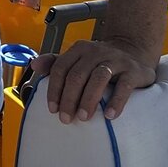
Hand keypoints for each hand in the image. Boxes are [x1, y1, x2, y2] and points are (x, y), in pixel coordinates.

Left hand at [30, 39, 156, 122]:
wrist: (133, 50)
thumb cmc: (99, 60)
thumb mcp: (77, 58)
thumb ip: (55, 62)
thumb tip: (34, 65)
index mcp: (78, 49)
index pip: (60, 68)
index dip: (54, 89)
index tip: (52, 109)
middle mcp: (95, 52)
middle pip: (77, 75)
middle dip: (69, 98)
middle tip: (66, 118)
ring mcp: (115, 60)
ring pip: (98, 78)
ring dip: (88, 99)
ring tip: (83, 117)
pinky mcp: (133, 71)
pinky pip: (124, 86)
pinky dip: (116, 101)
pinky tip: (109, 115)